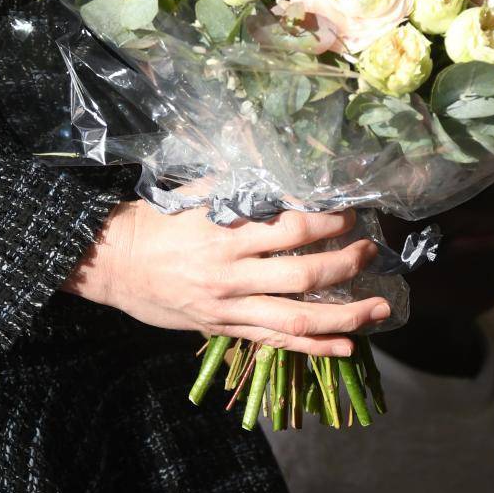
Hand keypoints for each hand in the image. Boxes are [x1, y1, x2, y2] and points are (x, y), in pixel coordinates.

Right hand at [65, 202, 387, 355]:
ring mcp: (229, 307)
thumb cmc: (154, 221)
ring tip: (381, 308)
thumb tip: (267, 144)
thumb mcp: (192, 190)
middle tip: (371, 251)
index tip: (350, 214)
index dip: (326, 223)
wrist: (113, 263)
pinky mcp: (224, 329)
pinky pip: (276, 343)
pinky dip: (315, 348)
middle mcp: (231, 272)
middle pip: (303, 275)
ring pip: (297, 318)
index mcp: (225, 232)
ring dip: (345, 315)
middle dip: (346, 264)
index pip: (289, 228)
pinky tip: (346, 346)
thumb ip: (234, 176)